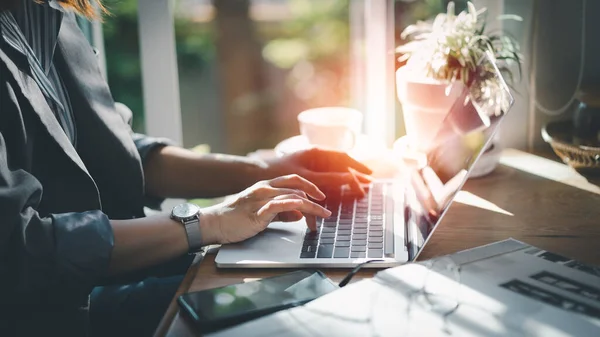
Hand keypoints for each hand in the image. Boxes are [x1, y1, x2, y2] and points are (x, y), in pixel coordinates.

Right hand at [204, 174, 330, 243]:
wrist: (214, 223)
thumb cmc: (236, 219)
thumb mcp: (263, 213)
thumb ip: (282, 212)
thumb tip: (300, 214)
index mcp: (266, 186)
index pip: (294, 181)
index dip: (310, 187)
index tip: (321, 198)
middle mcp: (265, 188)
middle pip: (298, 188)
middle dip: (315, 200)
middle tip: (325, 211)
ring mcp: (261, 198)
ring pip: (293, 197)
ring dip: (311, 208)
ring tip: (321, 217)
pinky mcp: (258, 211)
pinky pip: (280, 206)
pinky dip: (296, 209)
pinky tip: (305, 214)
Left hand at [265, 148, 372, 196]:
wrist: (256, 175)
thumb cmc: (278, 173)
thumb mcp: (305, 177)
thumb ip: (328, 179)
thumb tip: (349, 178)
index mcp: (316, 153)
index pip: (342, 157)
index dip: (357, 166)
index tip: (368, 174)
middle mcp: (315, 157)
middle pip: (340, 166)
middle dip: (354, 176)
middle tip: (366, 187)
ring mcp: (311, 165)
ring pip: (334, 173)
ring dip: (346, 182)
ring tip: (358, 191)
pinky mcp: (306, 174)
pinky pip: (325, 179)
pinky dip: (335, 186)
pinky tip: (342, 193)